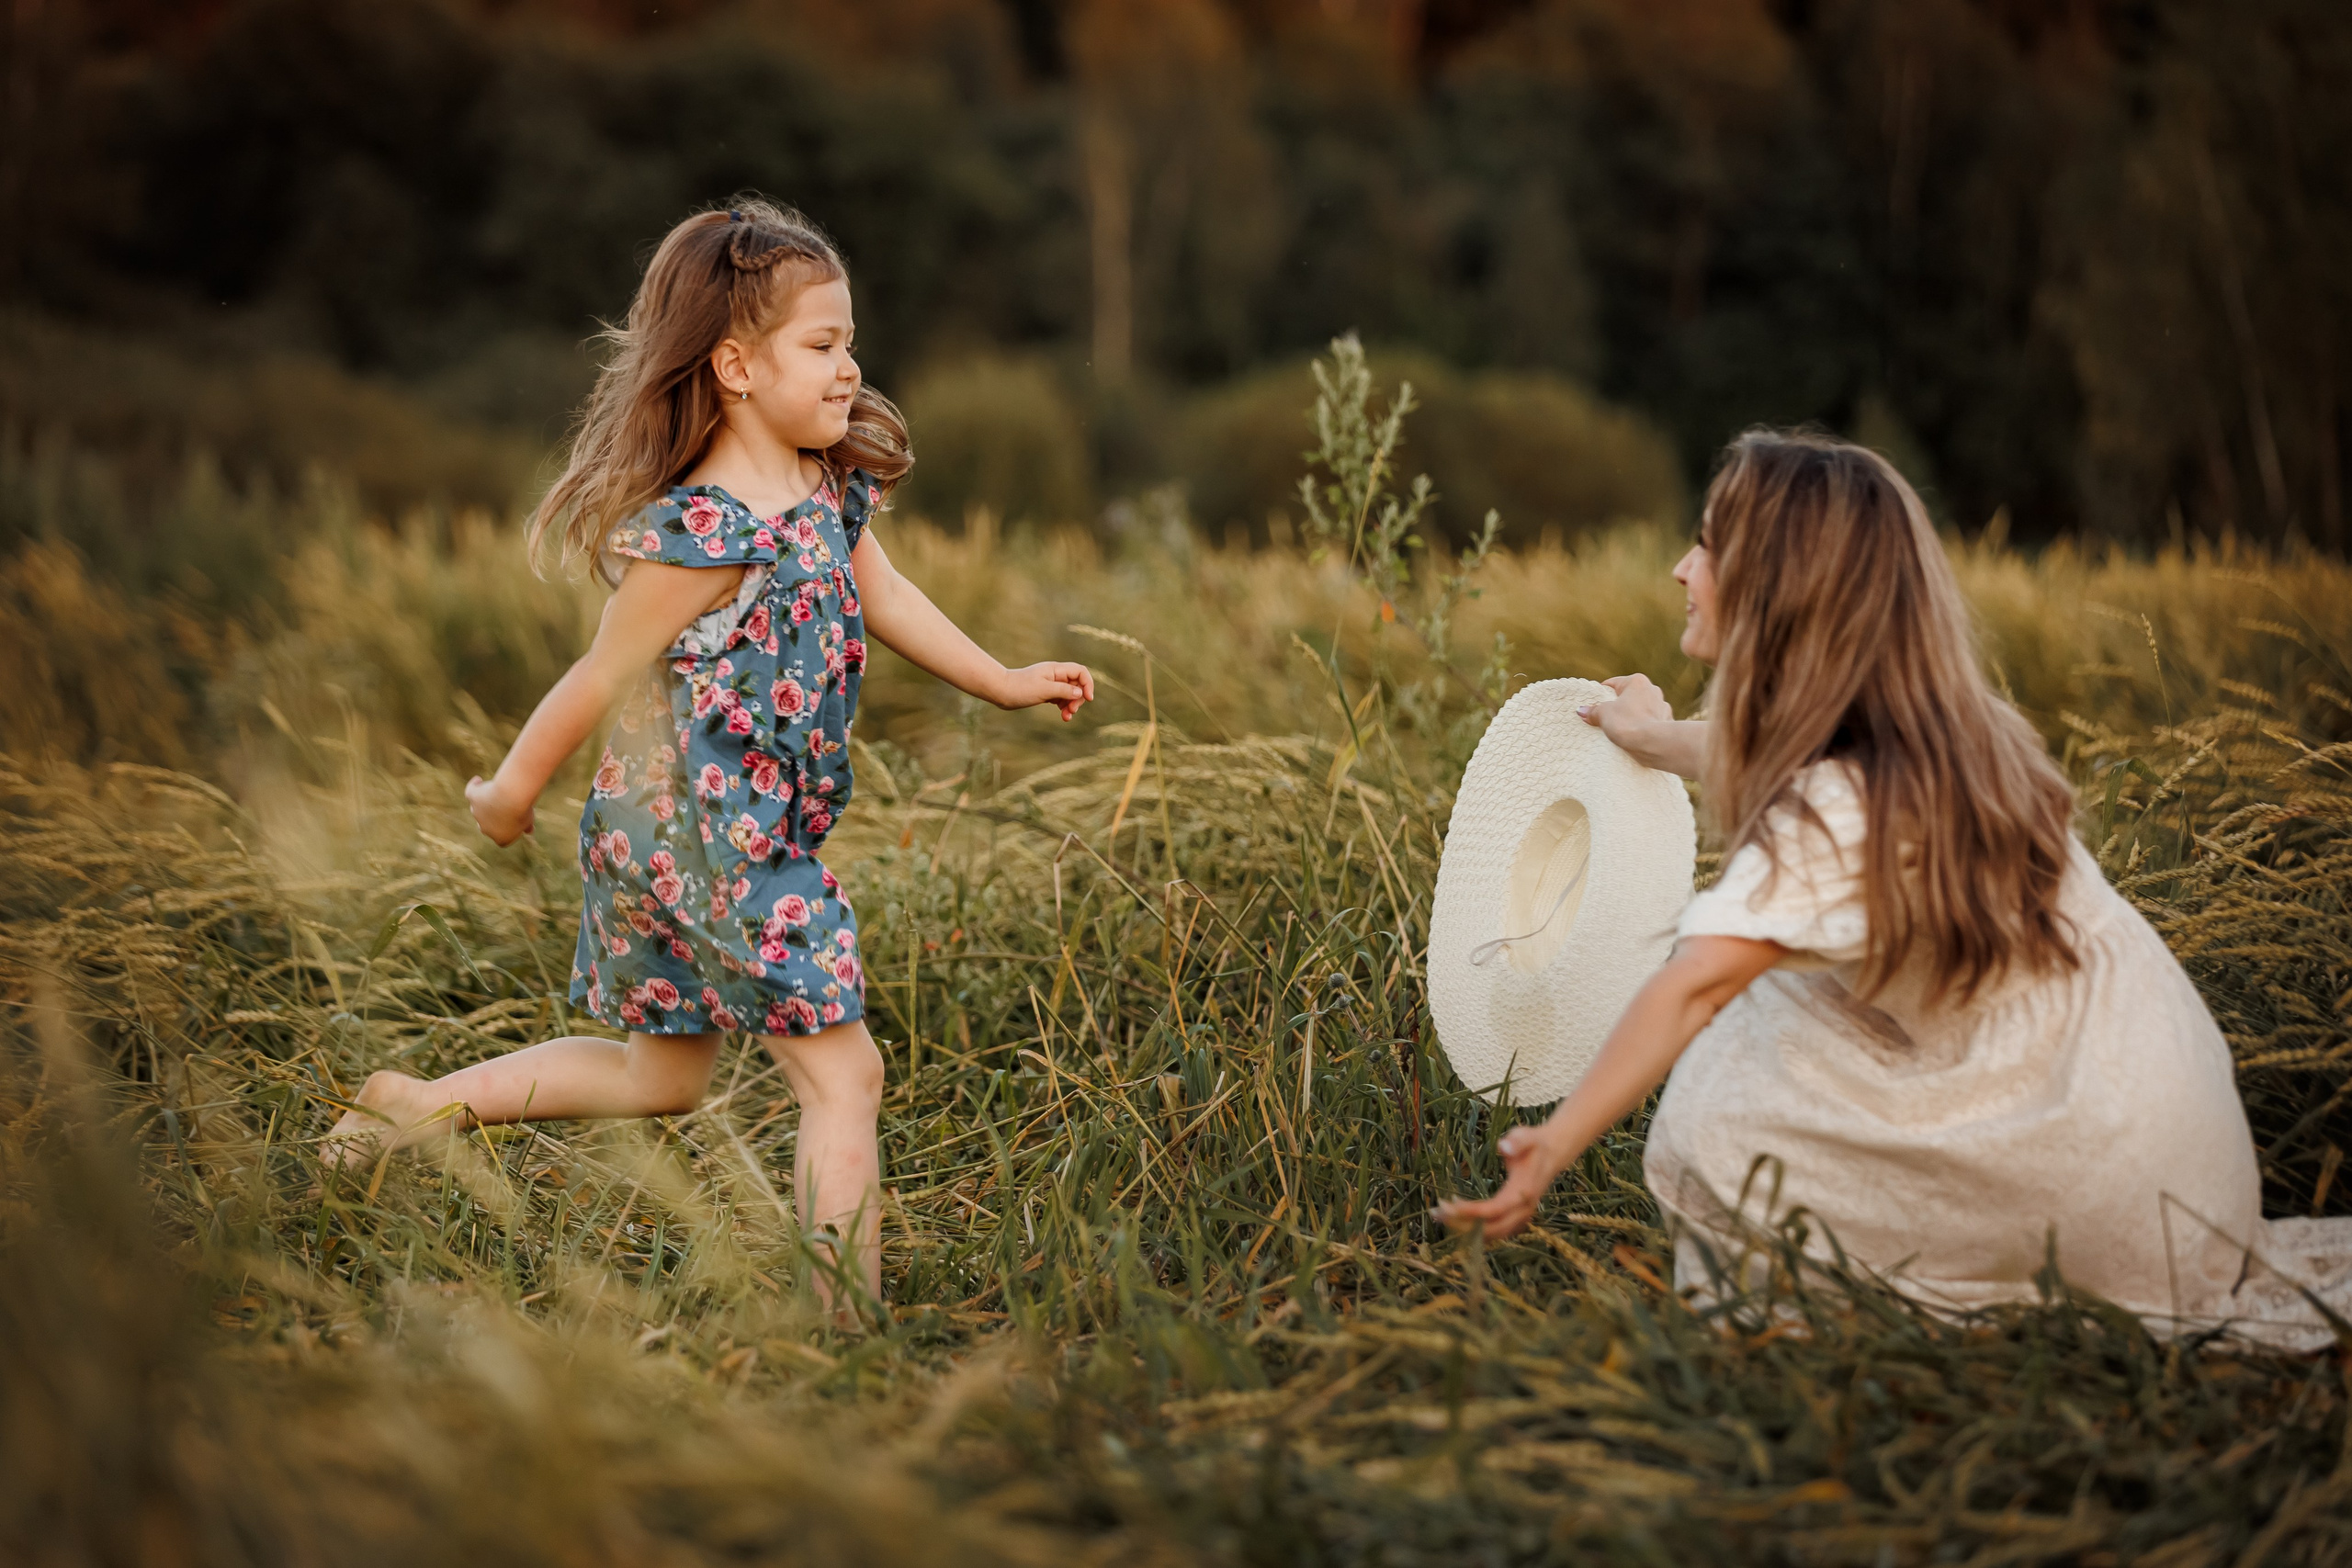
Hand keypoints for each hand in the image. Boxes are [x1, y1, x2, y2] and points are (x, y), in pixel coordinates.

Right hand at [466, 774, 534, 845]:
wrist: (512, 796)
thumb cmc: (523, 809)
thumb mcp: (529, 818)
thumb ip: (527, 825)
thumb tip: (529, 830)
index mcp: (501, 839)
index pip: (501, 836)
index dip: (505, 827)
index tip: (511, 819)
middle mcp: (485, 829)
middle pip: (485, 824)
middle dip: (491, 817)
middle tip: (499, 808)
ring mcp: (476, 813)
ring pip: (478, 808)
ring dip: (485, 801)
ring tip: (493, 790)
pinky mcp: (473, 798)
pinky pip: (471, 792)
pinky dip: (474, 786)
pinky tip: (478, 780)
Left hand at [993, 661, 1095, 721]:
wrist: (1001, 691)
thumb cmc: (1021, 688)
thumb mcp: (1044, 690)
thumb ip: (1063, 690)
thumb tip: (1080, 692)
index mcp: (1056, 669)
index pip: (1080, 672)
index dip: (1088, 684)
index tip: (1088, 699)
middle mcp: (1056, 675)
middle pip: (1077, 684)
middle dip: (1078, 698)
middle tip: (1072, 711)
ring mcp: (1051, 684)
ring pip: (1070, 693)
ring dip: (1072, 705)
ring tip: (1066, 717)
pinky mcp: (1046, 693)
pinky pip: (1061, 699)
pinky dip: (1064, 707)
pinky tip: (1063, 716)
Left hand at [1433, 1123, 1568, 1240]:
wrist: (1553, 1153)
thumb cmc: (1534, 1143)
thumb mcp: (1526, 1136)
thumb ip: (1516, 1141)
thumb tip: (1503, 1146)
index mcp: (1524, 1192)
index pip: (1495, 1209)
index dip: (1471, 1211)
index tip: (1449, 1205)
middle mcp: (1524, 1209)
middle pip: (1491, 1228)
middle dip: (1462, 1224)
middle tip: (1436, 1212)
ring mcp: (1522, 1216)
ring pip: (1493, 1234)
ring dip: (1466, 1230)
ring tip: (1440, 1216)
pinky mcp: (1517, 1217)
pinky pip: (1496, 1231)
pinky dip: (1476, 1230)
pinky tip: (1456, 1222)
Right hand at [1579, 674, 1685, 770]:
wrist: (1654, 744)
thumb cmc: (1628, 724)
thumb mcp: (1603, 715)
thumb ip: (1593, 711)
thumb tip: (1582, 710)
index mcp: (1636, 681)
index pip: (1612, 684)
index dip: (1600, 695)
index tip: (1592, 707)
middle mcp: (1652, 690)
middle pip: (1627, 697)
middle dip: (1616, 707)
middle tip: (1603, 720)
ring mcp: (1661, 706)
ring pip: (1640, 710)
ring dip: (1630, 718)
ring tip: (1619, 731)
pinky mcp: (1667, 722)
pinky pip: (1649, 723)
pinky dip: (1642, 728)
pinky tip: (1633, 737)